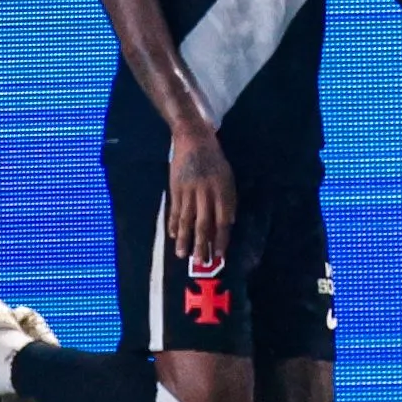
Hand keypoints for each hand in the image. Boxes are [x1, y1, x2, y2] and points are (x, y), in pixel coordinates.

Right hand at [167, 126, 235, 265]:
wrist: (193, 139)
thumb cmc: (215, 160)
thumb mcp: (227, 177)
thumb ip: (228, 200)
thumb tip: (228, 223)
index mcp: (222, 189)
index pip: (223, 219)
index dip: (221, 238)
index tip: (220, 255)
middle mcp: (206, 192)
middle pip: (204, 223)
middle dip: (202, 244)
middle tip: (202, 262)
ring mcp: (189, 190)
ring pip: (186, 219)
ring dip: (184, 239)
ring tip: (183, 255)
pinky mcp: (175, 188)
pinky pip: (174, 210)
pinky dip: (173, 224)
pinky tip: (173, 236)